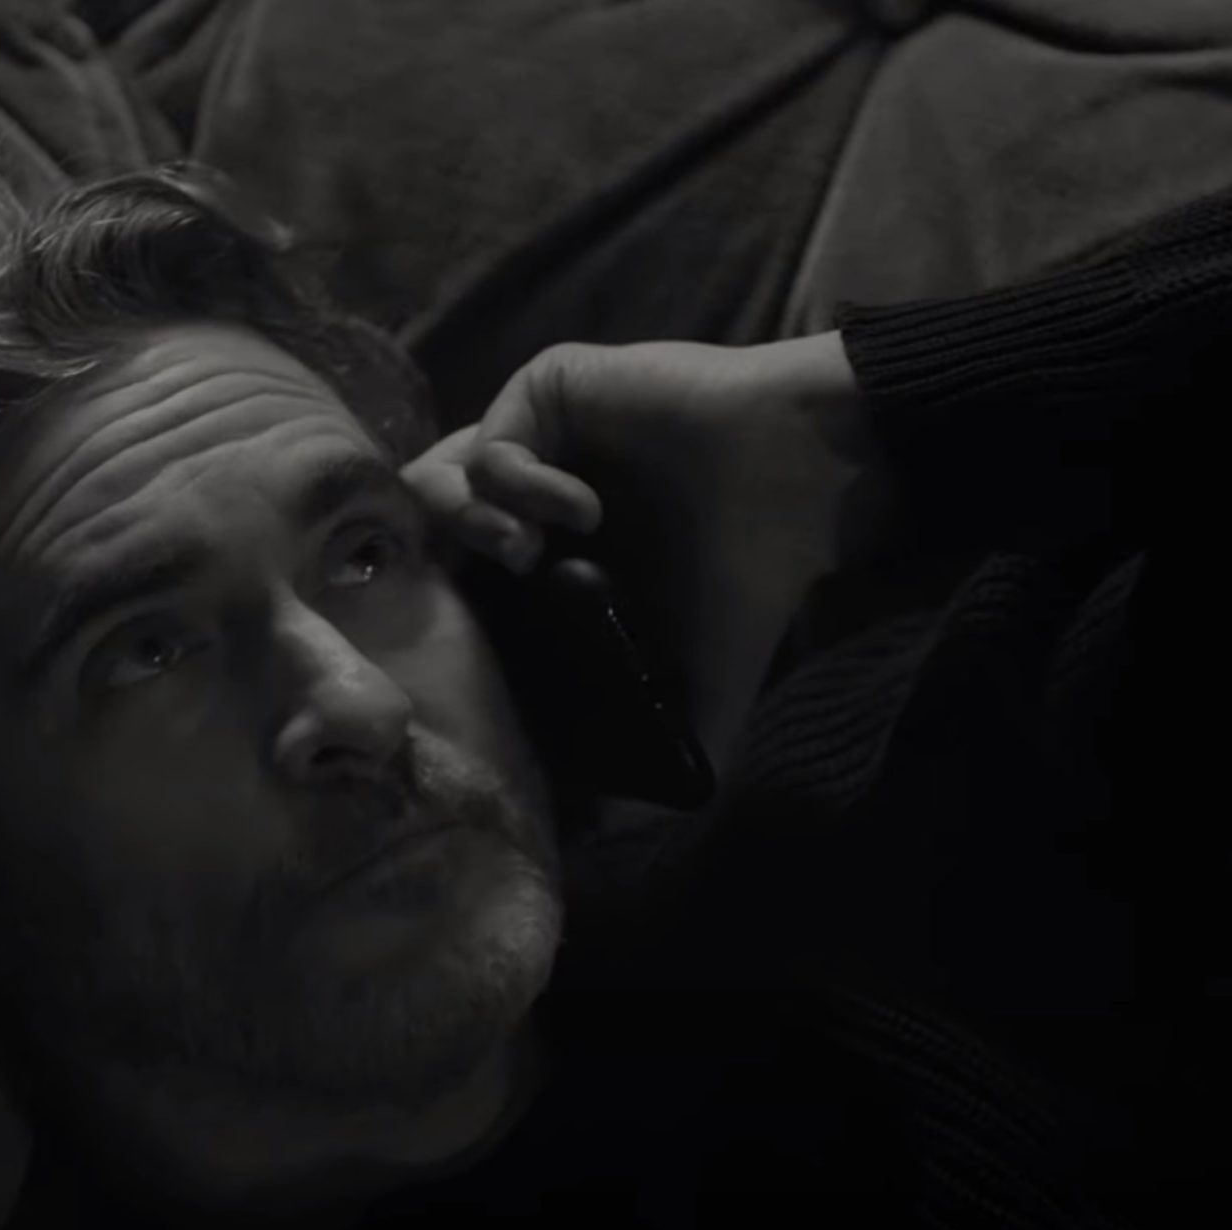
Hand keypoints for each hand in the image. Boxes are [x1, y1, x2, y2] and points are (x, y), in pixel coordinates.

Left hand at [403, 333, 873, 768]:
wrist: (804, 482)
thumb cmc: (756, 569)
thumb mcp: (703, 674)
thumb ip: (663, 744)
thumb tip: (619, 840)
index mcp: (553, 555)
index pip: (454, 577)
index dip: (441, 612)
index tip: (463, 651)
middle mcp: (536, 493)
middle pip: (426, 525)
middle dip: (437, 564)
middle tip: (489, 597)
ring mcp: (541, 437)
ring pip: (442, 476)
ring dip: (470, 523)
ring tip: (529, 557)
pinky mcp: (552, 387)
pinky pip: (491, 434)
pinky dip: (519, 481)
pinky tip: (580, 510)